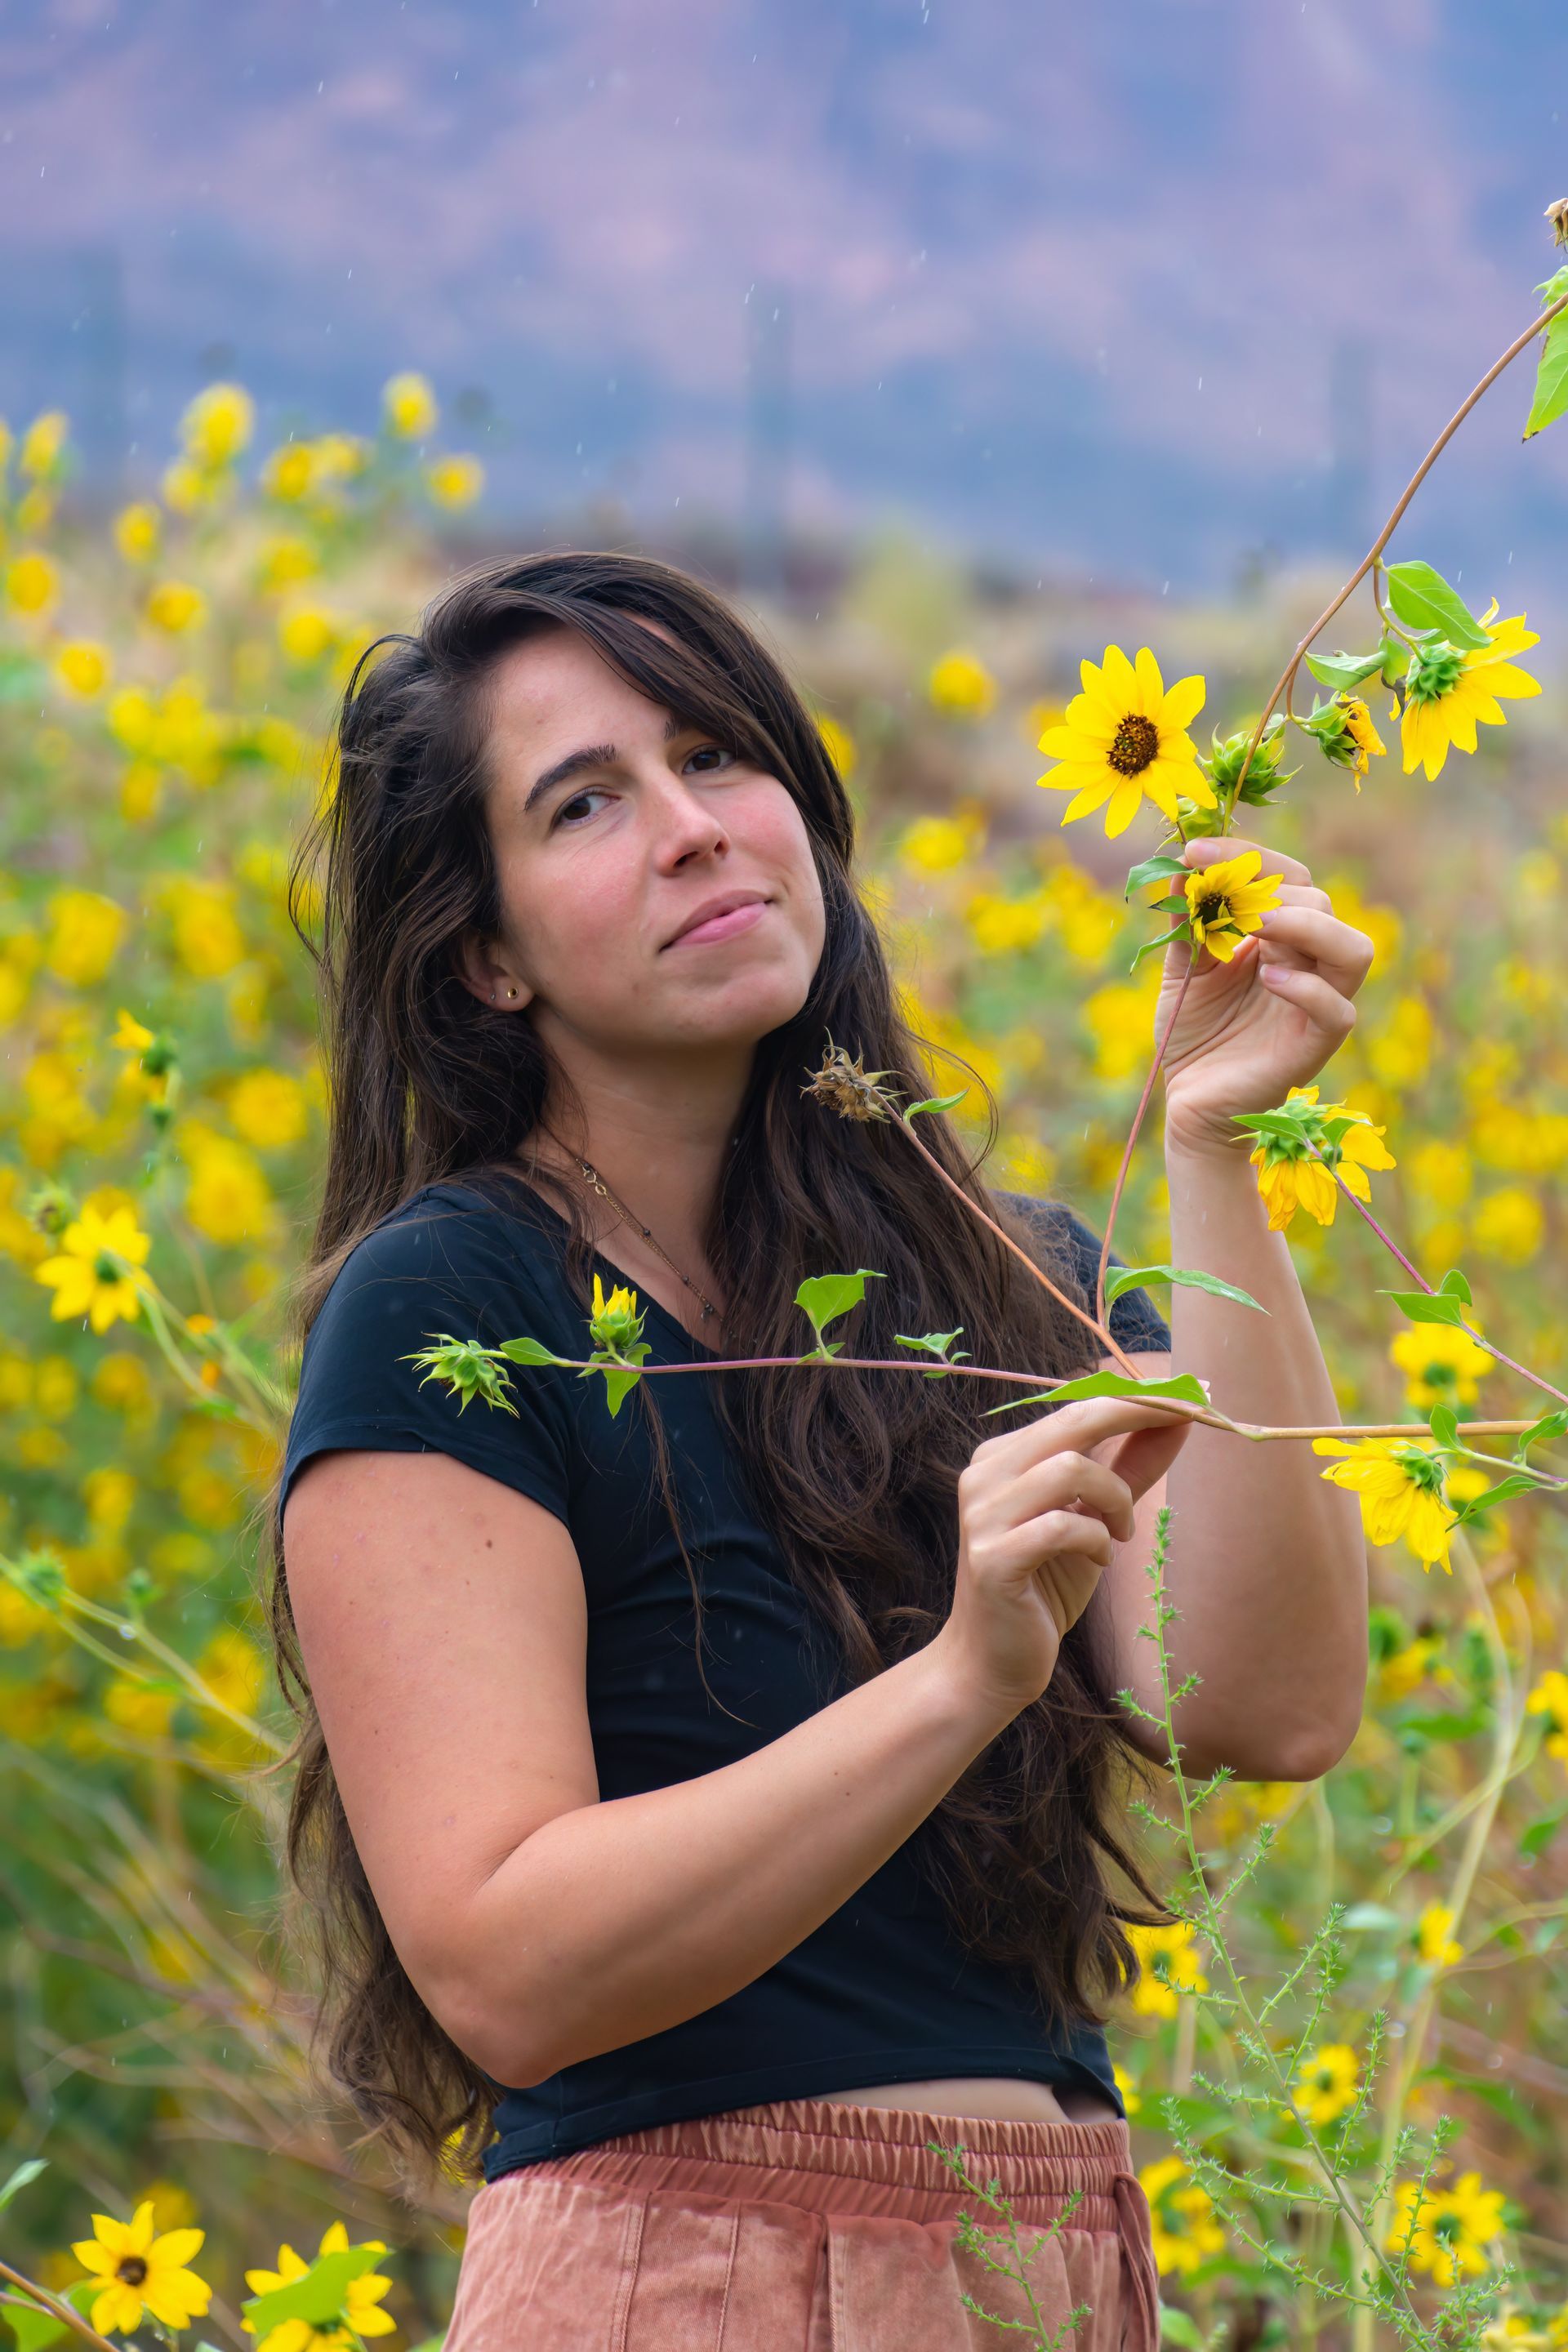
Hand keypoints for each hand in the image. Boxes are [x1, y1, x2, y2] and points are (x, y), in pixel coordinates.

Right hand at [935, 1395, 1193, 1718]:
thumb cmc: (1044, 1587)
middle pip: (1072, 1421)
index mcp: (1003, 1457)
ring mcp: (983, 1515)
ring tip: (1121, 1534)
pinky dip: (1096, 1540)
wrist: (991, 1662)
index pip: (1076, 1407)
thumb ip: (1131, 1469)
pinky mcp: (993, 1558)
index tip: (1191, 1397)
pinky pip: (1062, 1527)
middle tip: (1190, 1421)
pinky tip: (1099, 1559)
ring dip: (1117, 1499)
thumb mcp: (1096, 1520)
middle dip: (1138, 1415)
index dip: (1136, 1398)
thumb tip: (1179, 1420)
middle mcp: (985, 1474)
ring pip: (1070, 1469)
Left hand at [1156, 837, 1375, 1157]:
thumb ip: (1187, 923)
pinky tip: (1267, 979)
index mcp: (1279, 938)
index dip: (1245, 856)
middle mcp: (1306, 965)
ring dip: (1306, 927)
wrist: (1189, 1104)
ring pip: (1353, 949)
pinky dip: (1307, 989)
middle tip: (1219, 897)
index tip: (1192, 851)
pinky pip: (1338, 1011)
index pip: (1286, 878)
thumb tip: (1181, 870)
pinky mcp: (1314, 1046)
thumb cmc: (1194, 1035)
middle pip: (1319, 903)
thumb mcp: (1183, 970)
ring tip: (1258, 924)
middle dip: (1268, 890)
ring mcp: (1316, 1005)